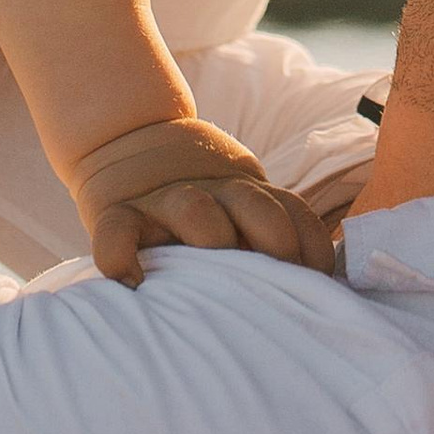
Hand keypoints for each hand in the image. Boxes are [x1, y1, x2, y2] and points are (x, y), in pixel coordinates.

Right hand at [72, 115, 336, 289]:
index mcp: (248, 195)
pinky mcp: (117, 211)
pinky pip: (117, 232)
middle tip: (276, 285)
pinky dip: (120, 255)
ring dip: (210, 238)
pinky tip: (130, 282)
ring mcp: (165, 201)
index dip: (311, 250)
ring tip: (209, 286)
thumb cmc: (198, 203)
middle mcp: (213, 193)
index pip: (294, 215)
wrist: (126, 137)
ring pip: (195, 211)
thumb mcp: (238, 204)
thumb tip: (316, 296)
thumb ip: (270, 233)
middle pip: (255, 207)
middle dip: (275, 243)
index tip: (316, 284)